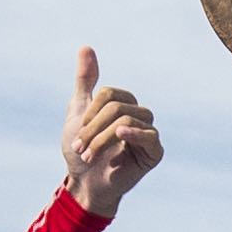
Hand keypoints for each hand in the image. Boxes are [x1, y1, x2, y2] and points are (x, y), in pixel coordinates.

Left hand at [62, 47, 162, 216]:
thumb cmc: (81, 150)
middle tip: (80, 148)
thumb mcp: (78, 112)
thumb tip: (86, 47)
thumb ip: (85, 81)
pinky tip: (120, 136)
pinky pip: (149, 135)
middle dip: (93, 129)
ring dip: (102, 139)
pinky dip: (133, 134)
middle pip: (117, 107)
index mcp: (123, 104)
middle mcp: (138, 115)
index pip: (109, 94)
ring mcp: (148, 133)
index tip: (77, 134)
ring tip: (88, 156)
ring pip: (127, 120)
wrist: (85, 184)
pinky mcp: (154, 152)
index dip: (90, 113)